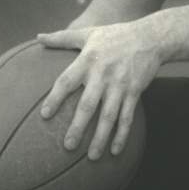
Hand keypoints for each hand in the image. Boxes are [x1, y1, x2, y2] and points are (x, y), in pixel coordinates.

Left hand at [37, 21, 161, 159]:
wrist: (151, 37)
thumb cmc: (115, 35)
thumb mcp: (89, 33)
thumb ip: (62, 38)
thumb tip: (37, 38)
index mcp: (88, 60)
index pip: (67, 81)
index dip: (55, 97)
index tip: (44, 115)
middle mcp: (104, 74)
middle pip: (88, 104)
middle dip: (78, 126)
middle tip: (67, 146)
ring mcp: (121, 85)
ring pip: (109, 115)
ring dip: (101, 137)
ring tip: (92, 157)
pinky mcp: (135, 91)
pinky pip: (127, 116)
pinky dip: (122, 134)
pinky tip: (115, 150)